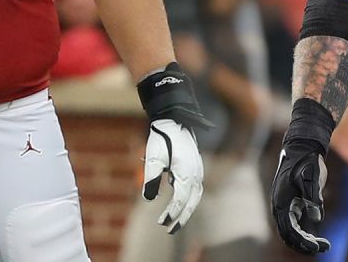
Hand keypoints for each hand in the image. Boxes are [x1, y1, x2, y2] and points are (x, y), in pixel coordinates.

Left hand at [135, 62, 211, 233]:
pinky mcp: (197, 166)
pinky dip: (189, 198)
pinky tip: (178, 200)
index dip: (171, 214)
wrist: (174, 118)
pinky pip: (196, 188)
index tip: (161, 222)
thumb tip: (149, 199)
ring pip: (195, 196)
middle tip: (169, 229)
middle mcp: (196, 174)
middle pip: (191, 202)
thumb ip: (151, 180)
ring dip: (186, 209)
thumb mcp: (153, 159)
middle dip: (181, 217)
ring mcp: (199, 170)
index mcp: (186, 174)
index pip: (180, 201)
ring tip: (174, 220)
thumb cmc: (162, 138)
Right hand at [271, 137, 329, 253]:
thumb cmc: (307, 161)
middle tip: (322, 248)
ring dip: (304, 241)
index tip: (316, 247)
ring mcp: (285, 206)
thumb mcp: (312, 177)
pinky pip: (295, 224)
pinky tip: (317, 237)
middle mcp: (280, 206)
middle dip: (303, 245)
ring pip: (291, 231)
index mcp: (281, 201)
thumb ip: (314, 197)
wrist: (302, 147)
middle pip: (288, 234)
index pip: (288, 229)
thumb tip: (317, 218)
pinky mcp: (292, 203)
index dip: (302, 240)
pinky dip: (304, 233)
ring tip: (324, 246)